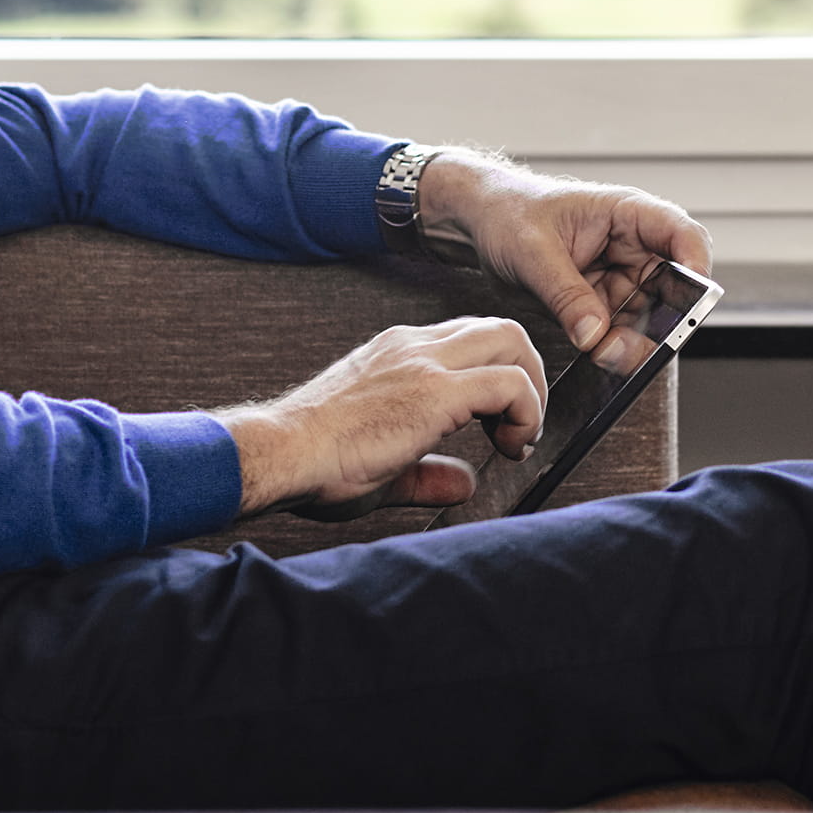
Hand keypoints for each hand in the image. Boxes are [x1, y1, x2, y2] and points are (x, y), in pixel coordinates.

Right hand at [217, 315, 547, 518]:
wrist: (280, 454)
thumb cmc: (314, 460)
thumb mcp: (384, 467)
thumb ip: (428, 473)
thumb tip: (463, 483)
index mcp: (397, 352)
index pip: (469, 339)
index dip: (499, 376)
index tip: (498, 424)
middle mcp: (412, 345)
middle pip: (501, 329)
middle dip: (529, 374)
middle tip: (521, 427)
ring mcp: (423, 362)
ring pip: (512, 341)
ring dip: (532, 392)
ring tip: (518, 438)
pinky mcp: (434, 391)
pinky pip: (509, 384)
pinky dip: (526, 413)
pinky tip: (511, 446)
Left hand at [414, 150, 712, 370]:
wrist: (479, 221)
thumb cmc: (508, 212)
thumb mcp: (533, 252)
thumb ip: (566, 295)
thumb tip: (595, 335)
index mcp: (626, 214)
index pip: (682, 235)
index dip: (697, 267)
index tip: (691, 304)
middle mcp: (631, 245)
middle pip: (672, 286)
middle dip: (661, 320)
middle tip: (636, 345)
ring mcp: (618, 275)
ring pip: (647, 316)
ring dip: (633, 339)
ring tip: (607, 353)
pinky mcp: (600, 301)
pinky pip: (618, 329)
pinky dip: (611, 345)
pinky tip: (598, 354)